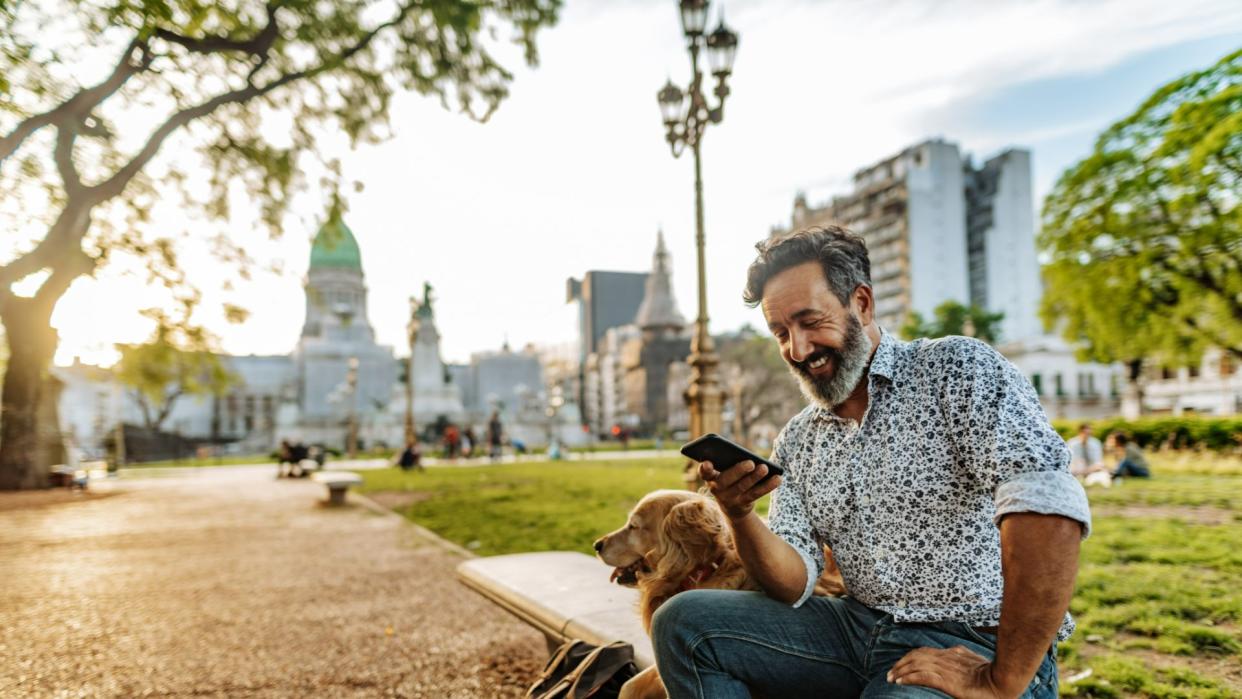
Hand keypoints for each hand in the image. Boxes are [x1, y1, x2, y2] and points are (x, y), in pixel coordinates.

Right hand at [699, 459, 780, 521]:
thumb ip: (730, 464)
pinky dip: (767, 486)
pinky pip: (756, 494)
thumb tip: (750, 460)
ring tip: (765, 467)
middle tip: (750, 463)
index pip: (705, 473)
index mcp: (711, 477)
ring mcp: (730, 499)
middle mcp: (717, 489)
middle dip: (738, 470)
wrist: (732, 506)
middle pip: (726, 480)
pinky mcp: (743, 504)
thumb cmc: (730, 479)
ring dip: (755, 477)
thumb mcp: (726, 472)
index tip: (707, 463)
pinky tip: (777, 478)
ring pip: (743, 487)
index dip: (704, 468)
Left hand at [887, 646, 1020, 698]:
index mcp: (952, 654)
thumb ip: (962, 658)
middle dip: (901, 664)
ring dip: (900, 671)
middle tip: (890, 673)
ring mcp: (946, 668)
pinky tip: (900, 682)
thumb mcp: (974, 662)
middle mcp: (946, 658)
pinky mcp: (947, 680)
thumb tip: (956, 653)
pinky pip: (922, 676)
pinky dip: (908, 678)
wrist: (1003, 681)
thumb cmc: (993, 675)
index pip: (924, 652)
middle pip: (916, 656)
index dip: (910, 658)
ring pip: (916, 664)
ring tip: (891, 678)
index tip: (901, 666)